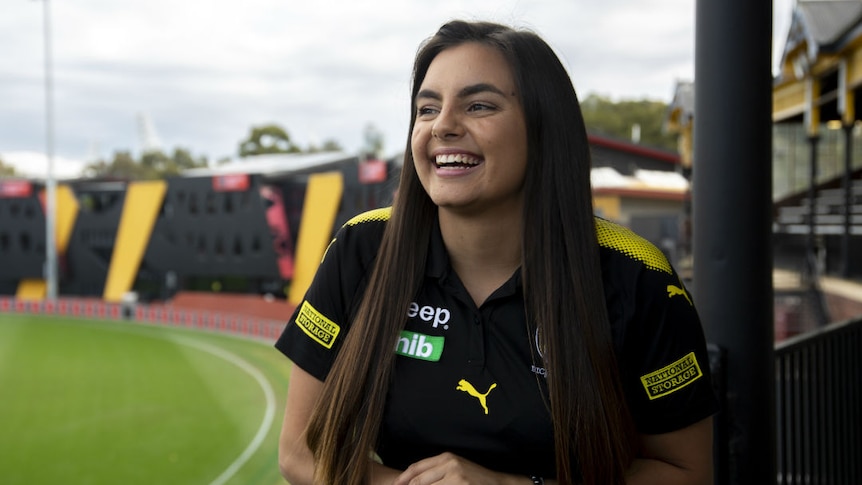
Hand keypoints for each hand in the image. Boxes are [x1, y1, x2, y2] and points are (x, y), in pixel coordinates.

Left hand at [393, 452, 518, 484]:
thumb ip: (436, 471)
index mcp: (445, 457)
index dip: (402, 479)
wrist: (498, 484)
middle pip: (418, 481)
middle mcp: (449, 464)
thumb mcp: (455, 468)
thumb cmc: (474, 478)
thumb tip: (412, 481)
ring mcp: (456, 477)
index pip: (416, 468)